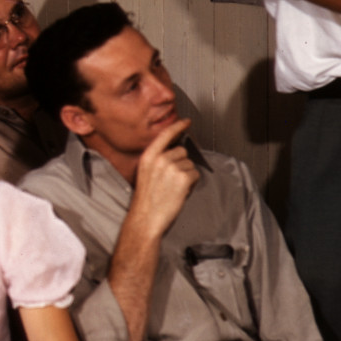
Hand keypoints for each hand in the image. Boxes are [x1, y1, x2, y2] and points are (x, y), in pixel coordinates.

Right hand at [131, 120, 200, 237]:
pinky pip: (195, 174)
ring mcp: (172, 168)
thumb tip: (177, 151)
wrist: (146, 218)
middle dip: (181, 163)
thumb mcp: (145, 173)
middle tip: (172, 180)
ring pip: (190, 164)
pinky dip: (191, 183)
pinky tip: (180, 191)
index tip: (186, 122)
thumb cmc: (146, 199)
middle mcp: (160, 159)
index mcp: (148, 157)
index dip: (178, 126)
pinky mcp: (183, 178)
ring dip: (186, 175)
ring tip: (174, 188)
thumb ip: (158, 159)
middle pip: (182, 151)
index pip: (166, 135)